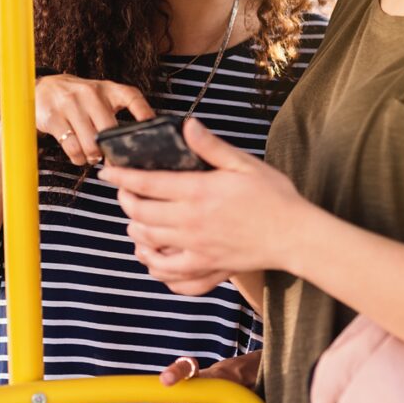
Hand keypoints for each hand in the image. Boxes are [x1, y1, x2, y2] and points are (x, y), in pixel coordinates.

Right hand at [34, 75, 154, 165]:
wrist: (44, 88)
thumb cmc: (79, 98)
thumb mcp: (101, 97)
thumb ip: (116, 114)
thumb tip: (134, 145)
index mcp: (108, 89)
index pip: (132, 97)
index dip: (144, 113)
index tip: (151, 127)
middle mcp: (90, 93)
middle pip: (109, 132)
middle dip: (110, 151)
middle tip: (108, 157)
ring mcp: (70, 103)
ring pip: (90, 144)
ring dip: (93, 157)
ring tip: (91, 155)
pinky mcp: (53, 117)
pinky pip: (72, 148)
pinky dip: (78, 158)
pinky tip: (78, 156)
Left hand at [101, 118, 307, 286]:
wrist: (296, 236)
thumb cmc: (274, 196)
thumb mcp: (244, 164)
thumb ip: (211, 147)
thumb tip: (187, 125)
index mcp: (199, 193)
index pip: (147, 183)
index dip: (122, 177)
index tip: (108, 171)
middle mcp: (192, 223)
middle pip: (141, 214)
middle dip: (125, 202)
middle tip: (124, 193)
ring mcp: (197, 250)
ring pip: (149, 244)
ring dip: (135, 231)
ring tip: (135, 220)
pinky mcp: (207, 269)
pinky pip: (170, 277)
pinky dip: (155, 267)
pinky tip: (153, 256)